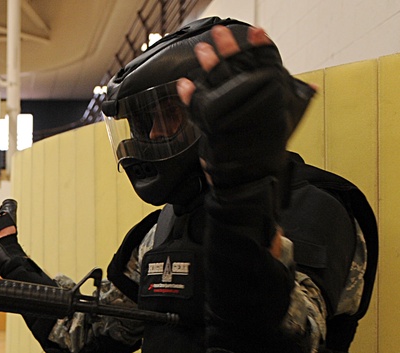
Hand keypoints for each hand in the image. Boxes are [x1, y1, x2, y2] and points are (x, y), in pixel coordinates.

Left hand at [176, 25, 313, 188]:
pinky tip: (185, 84)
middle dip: (231, 48)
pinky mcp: (215, 129)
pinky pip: (200, 108)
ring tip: (203, 50)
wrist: (252, 179)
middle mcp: (255, 105)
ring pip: (220, 84)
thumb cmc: (267, 152)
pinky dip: (192, 96)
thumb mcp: (286, 123)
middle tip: (222, 33)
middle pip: (241, 69)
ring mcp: (234, 116)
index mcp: (273, 100)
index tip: (256, 31)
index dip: (262, 46)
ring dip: (211, 65)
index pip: (270, 65)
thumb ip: (292, 101)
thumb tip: (309, 86)